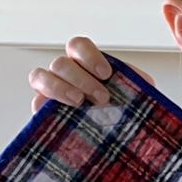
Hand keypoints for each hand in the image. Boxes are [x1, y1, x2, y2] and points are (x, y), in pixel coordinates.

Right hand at [27, 36, 153, 110]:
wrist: (114, 136)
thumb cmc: (121, 108)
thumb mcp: (134, 94)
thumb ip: (138, 84)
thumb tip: (145, 83)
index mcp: (83, 61)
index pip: (78, 45)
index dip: (89, 56)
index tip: (106, 74)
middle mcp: (63, 72)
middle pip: (60, 63)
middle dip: (81, 79)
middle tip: (102, 98)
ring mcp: (49, 89)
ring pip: (39, 76)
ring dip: (58, 88)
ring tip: (78, 103)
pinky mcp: (42, 110)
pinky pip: (35, 103)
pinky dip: (45, 107)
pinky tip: (61, 115)